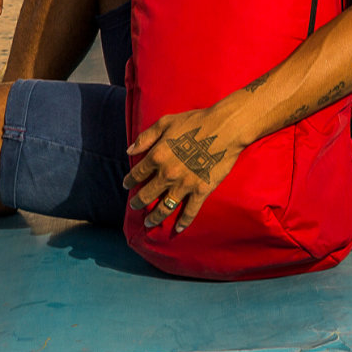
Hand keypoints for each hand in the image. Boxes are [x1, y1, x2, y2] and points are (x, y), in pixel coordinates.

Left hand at [121, 110, 240, 233]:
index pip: (137, 174)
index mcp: (157, 156)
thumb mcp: (165, 123)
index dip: (129, 181)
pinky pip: (190, 211)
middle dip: (138, 202)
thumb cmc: (195, 122)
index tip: (127, 185)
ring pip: (165, 207)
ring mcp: (184, 185)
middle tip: (135, 206)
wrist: (224, 128)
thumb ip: (145, 137)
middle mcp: (167, 174)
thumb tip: (129, 151)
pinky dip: (183, 222)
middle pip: (147, 194)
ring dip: (155, 217)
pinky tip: (177, 228)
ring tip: (149, 222)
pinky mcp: (201, 191)